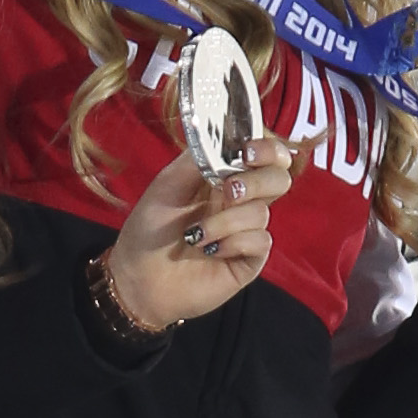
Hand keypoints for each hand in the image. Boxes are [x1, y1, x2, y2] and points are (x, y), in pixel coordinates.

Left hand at [105, 139, 293, 327]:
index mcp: (223, 177)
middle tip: (227, 191)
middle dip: (256, 181)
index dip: (267, 149)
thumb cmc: (148, 231)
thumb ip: (198, 158)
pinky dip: (233, 242)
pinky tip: (209, 251)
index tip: (247, 152)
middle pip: (278, 179)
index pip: (265, 155)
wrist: (138, 279)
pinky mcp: (249, 260)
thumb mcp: (168, 185)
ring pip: (262, 212)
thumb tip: (225, 138)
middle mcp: (240, 201)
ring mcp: (246, 231)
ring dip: (226, 221)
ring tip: (195, 235)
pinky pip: (260, 241)